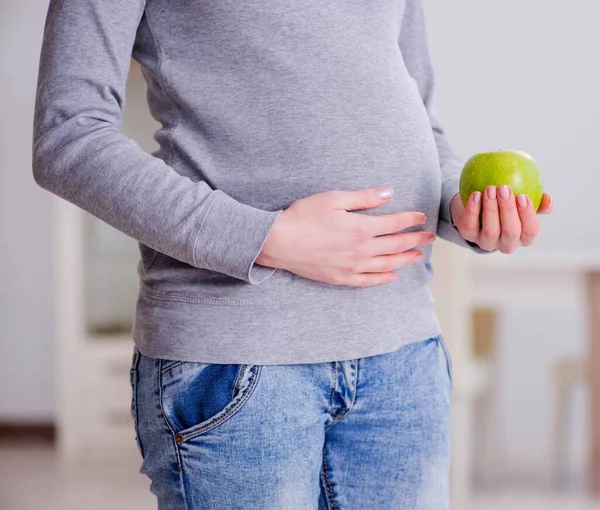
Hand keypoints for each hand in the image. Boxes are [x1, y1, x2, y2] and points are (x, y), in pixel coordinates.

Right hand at [256, 188, 433, 286]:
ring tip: (418, 256)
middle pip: (395, 245)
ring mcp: (351, 267)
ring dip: (405, 260)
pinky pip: (368, 281)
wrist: (278, 242)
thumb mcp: (333, 199)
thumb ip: (364, 198)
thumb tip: (389, 194)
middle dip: (415, 240)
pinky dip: (382, 279)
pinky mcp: (340, 278)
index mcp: (361, 228)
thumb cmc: (303, 216)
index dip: (409, 219)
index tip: (421, 217)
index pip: (394, 223)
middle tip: (429, 237)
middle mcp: (361, 250)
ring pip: (386, 265)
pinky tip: (392, 276)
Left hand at [451, 185, 552, 252]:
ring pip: (490, 230)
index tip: (523, 196)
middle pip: (510, 233)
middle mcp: (505, 244)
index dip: (528, 216)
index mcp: (523, 237)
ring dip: (491, 208)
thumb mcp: (521, 202)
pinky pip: (470, 224)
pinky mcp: (468, 236)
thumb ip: (537, 200)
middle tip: (504, 189)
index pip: (530, 232)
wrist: (475, 204)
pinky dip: (473, 209)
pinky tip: (476, 194)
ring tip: (490, 188)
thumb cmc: (505, 203)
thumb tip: (548, 200)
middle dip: (508, 210)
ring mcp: (486, 242)